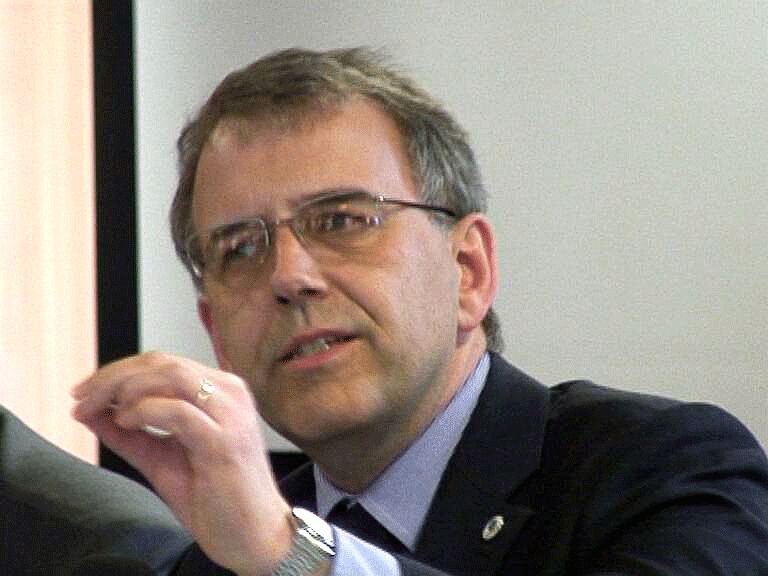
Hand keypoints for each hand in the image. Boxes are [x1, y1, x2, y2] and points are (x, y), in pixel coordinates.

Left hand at [71, 352, 292, 575]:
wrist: (253, 536)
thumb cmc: (216, 498)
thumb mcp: (161, 459)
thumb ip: (130, 434)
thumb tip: (90, 411)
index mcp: (220, 391)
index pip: (163, 363)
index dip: (117, 372)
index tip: (82, 393)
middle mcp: (230, 393)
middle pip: (163, 363)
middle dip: (113, 376)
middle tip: (80, 398)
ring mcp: (231, 414)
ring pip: (171, 375)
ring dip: (125, 389)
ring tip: (102, 411)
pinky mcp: (225, 440)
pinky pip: (179, 411)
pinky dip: (144, 411)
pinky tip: (126, 422)